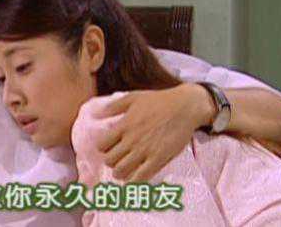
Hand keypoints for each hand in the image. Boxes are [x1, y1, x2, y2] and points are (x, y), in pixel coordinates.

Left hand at [92, 83, 215, 181]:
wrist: (184, 107)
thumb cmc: (158, 100)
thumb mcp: (132, 97)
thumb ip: (113, 107)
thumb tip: (96, 114)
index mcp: (123, 125)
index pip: (102, 145)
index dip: (102, 148)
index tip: (108, 148)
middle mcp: (131, 139)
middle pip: (110, 160)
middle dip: (110, 162)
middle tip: (116, 160)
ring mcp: (145, 150)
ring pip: (121, 171)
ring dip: (119, 173)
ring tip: (123, 171)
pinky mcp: (159, 159)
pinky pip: (141, 177)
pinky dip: (134, 181)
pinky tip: (134, 180)